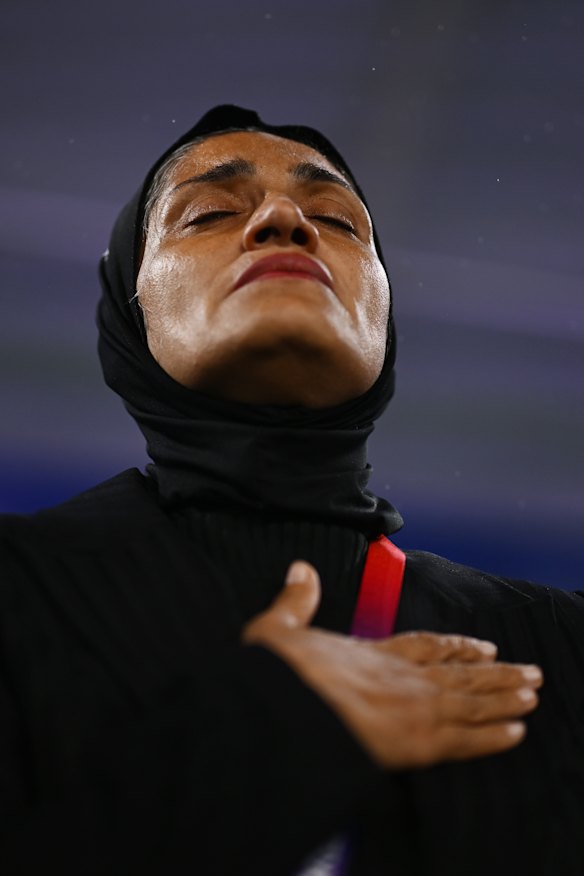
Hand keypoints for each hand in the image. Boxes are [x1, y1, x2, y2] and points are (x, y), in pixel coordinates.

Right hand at [242, 560, 542, 769]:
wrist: (276, 706)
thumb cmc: (275, 675)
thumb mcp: (278, 629)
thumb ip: (296, 601)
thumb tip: (302, 570)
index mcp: (371, 655)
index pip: (425, 647)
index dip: (456, 647)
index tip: (482, 647)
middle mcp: (399, 678)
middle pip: (458, 673)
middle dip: (494, 674)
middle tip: (527, 672)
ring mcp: (411, 708)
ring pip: (470, 701)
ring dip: (503, 697)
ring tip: (532, 693)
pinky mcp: (415, 741)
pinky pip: (465, 738)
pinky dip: (493, 736)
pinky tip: (516, 733)